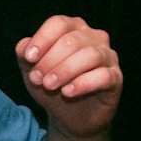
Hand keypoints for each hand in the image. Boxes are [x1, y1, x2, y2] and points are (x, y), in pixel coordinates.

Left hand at [16, 15, 121, 139]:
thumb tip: (25, 47)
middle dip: (50, 60)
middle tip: (37, 79)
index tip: (29, 59)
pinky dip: (83, 83)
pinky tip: (68, 92)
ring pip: (91, 55)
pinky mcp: (116, 77)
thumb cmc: (50, 84)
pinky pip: (104, 76)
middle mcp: (93, 37)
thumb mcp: (31, 69)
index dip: (42, 39)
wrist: (68, 116)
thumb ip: (25, 55)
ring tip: (49, 85)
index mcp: (72, 28)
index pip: (59, 23)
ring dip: (65, 71)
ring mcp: (108, 56)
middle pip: (72, 40)